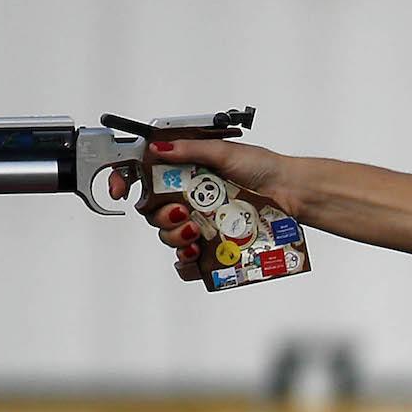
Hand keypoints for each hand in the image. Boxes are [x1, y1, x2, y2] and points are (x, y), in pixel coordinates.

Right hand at [106, 139, 298, 280]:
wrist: (292, 193)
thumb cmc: (264, 168)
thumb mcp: (224, 152)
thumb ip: (190, 150)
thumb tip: (157, 147)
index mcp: (184, 172)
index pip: (143, 177)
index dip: (123, 182)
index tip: (119, 189)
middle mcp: (189, 198)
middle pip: (152, 212)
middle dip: (160, 216)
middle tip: (182, 214)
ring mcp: (201, 223)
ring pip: (168, 237)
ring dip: (174, 237)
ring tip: (195, 232)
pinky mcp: (215, 245)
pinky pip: (190, 263)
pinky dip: (186, 264)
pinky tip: (194, 257)